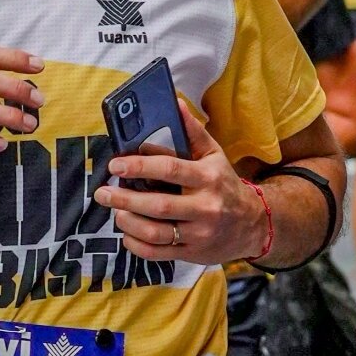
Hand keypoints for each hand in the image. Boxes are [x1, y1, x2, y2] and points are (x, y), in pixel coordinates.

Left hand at [93, 101, 266, 264]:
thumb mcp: (213, 154)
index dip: (140, 166)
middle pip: (158, 205)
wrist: (253, 224)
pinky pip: (159, 254)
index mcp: (207, 177)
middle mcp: (205, 207)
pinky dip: (137, 245)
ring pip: (156, 233)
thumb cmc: (224, 183)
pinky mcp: (193, 253)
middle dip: (125, 198)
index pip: (170, 170)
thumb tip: (174, 101)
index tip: (116, 164)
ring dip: (128, 222)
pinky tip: (126, 233)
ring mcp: (199, 234)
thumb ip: (192, 130)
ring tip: (114, 210)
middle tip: (102, 192)